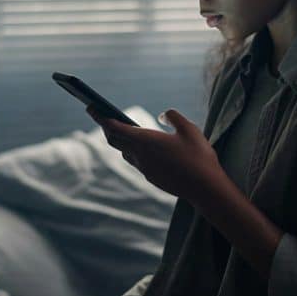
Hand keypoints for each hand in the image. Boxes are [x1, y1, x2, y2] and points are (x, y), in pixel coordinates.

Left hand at [86, 105, 222, 204]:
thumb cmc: (198, 156)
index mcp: (146, 140)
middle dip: (106, 127)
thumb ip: (173, 117)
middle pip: (114, 140)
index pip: (115, 127)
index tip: (91, 107)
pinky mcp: (151, 177)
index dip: (101, 117)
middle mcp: (140, 155)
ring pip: (125, 152)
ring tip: (123, 130)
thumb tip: (162, 115)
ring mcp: (144, 169)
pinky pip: (137, 161)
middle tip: (102, 116)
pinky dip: (133, 151)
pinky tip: (143, 148)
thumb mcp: (189, 128)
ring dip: (120, 141)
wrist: (205, 188)